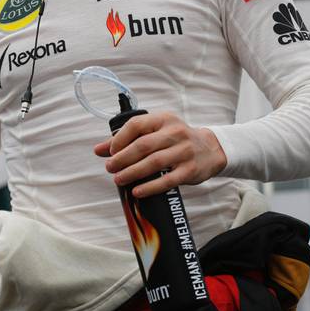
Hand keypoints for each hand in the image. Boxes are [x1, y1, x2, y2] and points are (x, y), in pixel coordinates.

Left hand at [93, 111, 226, 197]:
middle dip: (122, 158)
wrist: (211, 149)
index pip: (136, 125)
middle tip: (110, 168)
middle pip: (143, 145)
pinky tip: (137, 191)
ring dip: (133, 172)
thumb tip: (98, 150)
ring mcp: (184, 151)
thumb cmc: (176, 140)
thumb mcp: (156, 132)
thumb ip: (127, 139)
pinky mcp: (190, 170)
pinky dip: (150, 187)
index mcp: (163, 119)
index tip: (110, 152)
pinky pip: (167, 180)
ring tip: (118, 179)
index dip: (120, 139)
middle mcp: (175, 133)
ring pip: (154, 162)